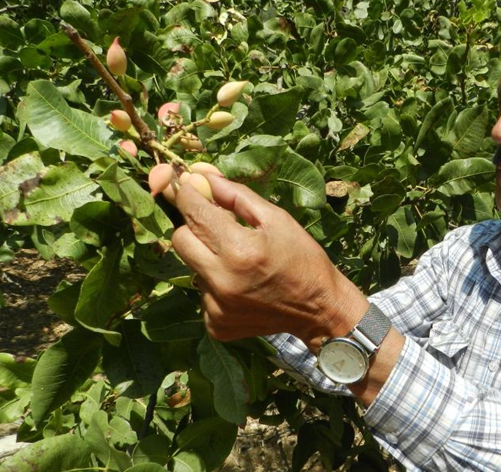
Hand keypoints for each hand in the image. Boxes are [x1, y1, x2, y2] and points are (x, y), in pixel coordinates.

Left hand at [171, 174, 367, 344]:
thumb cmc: (303, 258)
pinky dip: (216, 286)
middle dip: (194, 227)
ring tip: (239, 263)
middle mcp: (221, 280)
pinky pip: (202, 294)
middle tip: (218, 227)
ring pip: (192, 267)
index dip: (187, 194)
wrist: (320, 309)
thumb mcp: (277, 219)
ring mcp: (216, 307)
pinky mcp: (216, 324)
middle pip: (180, 240)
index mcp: (239, 249)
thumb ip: (236, 196)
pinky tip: (241, 287)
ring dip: (207, 258)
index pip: (194, 213)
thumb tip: (203, 176)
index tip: (189, 184)